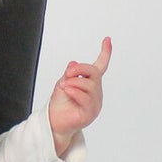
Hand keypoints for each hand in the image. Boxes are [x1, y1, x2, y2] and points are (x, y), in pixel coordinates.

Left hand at [49, 36, 111, 157]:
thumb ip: (70, 73)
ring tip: (65, 87)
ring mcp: (95, 103)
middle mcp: (95, 92)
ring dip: (74, 83)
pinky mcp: (91, 113)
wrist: (54, 121)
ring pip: (90, 85)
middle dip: (80, 69)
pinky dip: (74, 92)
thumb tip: (73, 64)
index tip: (107, 40)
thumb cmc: (59, 103)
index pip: (100, 66)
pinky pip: (86, 98)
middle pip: (94, 73)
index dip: (105, 52)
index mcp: (90, 83)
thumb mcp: (63, 82)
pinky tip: (67, 91)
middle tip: (67, 74)